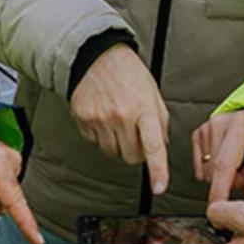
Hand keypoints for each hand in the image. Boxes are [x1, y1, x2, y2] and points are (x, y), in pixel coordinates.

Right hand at [70, 44, 169, 194]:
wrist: (96, 55)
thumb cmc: (128, 72)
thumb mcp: (152, 92)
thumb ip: (160, 121)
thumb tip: (160, 148)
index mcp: (143, 108)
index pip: (153, 145)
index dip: (158, 170)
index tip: (159, 187)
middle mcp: (120, 115)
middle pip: (131, 157)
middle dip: (136, 151)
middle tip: (135, 132)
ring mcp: (100, 118)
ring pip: (112, 153)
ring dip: (117, 144)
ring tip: (117, 119)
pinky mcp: (83, 119)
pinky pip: (95, 142)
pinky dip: (101, 135)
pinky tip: (103, 115)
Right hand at [192, 110, 243, 203]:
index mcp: (241, 126)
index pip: (225, 163)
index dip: (219, 189)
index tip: (217, 209)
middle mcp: (219, 124)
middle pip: (216, 171)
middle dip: (234, 181)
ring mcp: (206, 128)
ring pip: (207, 172)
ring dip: (225, 177)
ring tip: (242, 164)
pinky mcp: (199, 135)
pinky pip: (201, 168)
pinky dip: (215, 171)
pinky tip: (230, 160)